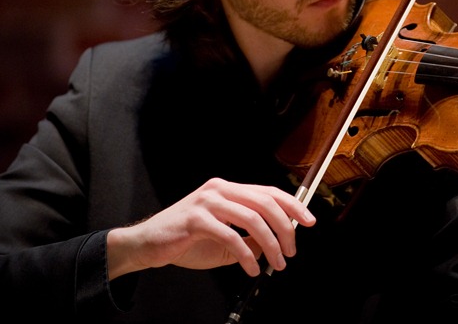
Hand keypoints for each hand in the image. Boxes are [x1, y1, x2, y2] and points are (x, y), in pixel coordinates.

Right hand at [106, 178, 315, 278]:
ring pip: (252, 218)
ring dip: (270, 243)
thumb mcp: (225, 236)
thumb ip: (249, 235)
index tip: (309, 221)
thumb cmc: (186, 240)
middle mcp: (220, 189)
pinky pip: (231, 235)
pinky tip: (251, 268)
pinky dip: (246, 255)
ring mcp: (207, 202)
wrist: (148, 244)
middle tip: (291, 250)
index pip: (269, 192)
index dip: (293, 205)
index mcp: (229, 189)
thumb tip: (275, 242)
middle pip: (265, 203)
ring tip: (276, 263)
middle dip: (285, 228)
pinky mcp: (196, 219)